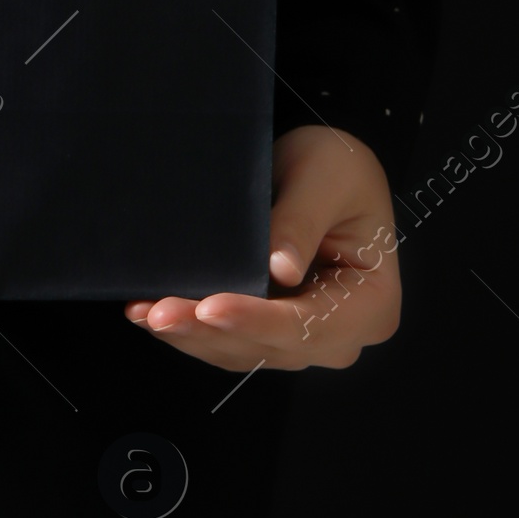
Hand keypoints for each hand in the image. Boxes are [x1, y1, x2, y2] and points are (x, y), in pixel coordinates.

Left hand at [124, 125, 400, 371]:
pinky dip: (191, 327)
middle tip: (159, 312)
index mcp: (372, 304)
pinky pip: (228, 337)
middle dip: (210, 331)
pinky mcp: (269, 327)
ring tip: (146, 311)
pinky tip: (151, 312)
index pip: (309, 325)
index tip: (211, 306)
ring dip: (191, 334)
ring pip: (242, 350)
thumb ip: (302, 221)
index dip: (257, 321)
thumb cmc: (339, 167)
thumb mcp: (326, 178)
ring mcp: (303, 335)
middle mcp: (340, 333)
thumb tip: (280, 270)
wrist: (328, 167)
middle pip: (271, 346)